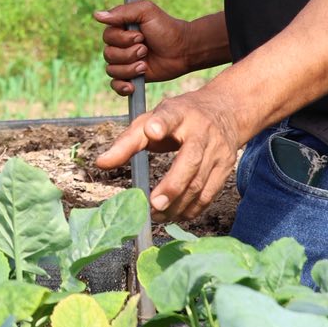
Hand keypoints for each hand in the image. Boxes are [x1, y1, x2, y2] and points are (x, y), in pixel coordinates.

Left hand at [93, 87, 247, 220]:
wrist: (225, 111)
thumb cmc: (179, 118)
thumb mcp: (152, 119)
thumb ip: (127, 142)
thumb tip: (100, 164)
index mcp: (179, 113)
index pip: (169, 115)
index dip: (161, 124)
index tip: (152, 131)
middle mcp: (202, 130)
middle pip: (189, 161)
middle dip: (171, 186)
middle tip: (153, 205)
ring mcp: (218, 150)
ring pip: (199, 183)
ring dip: (177, 205)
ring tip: (156, 215)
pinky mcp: (226, 167)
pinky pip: (209, 194)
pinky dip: (192, 209)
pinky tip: (176, 215)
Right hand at [94, 0, 198, 93]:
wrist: (184, 50)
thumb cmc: (167, 28)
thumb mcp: (146, 11)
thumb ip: (122, 12)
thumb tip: (97, 15)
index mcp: (121, 28)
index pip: (107, 36)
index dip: (122, 39)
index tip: (141, 36)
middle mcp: (120, 45)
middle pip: (108, 54)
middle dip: (128, 54)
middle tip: (146, 49)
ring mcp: (125, 61)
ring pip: (111, 70)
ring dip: (129, 68)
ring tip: (144, 65)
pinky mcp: (131, 76)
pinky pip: (115, 84)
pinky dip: (121, 86)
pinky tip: (131, 85)